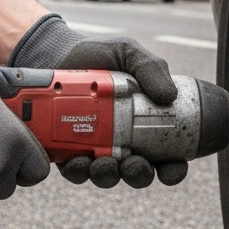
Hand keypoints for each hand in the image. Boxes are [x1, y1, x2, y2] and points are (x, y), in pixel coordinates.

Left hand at [9, 14, 187, 188]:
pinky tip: (78, 161)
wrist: (55, 52)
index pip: (167, 156)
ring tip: (104, 163)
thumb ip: (150, 67)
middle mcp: (123, 142)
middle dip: (139, 175)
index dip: (173, 169)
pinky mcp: (68, 152)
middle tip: (134, 163)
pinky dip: (79, 171)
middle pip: (138, 173)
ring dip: (108, 175)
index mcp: (145, 125)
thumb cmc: (97, 54)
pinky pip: (76, 171)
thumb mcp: (128, 52)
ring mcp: (95, 149)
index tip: (171, 169)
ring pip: (107, 176)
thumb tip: (169, 95)